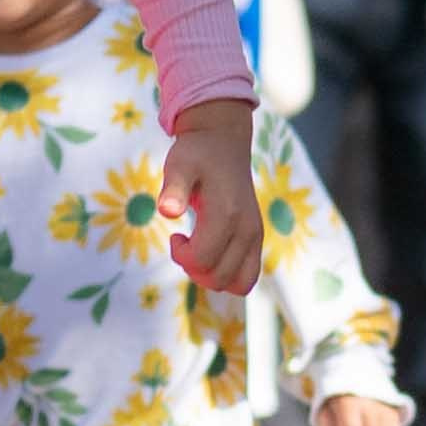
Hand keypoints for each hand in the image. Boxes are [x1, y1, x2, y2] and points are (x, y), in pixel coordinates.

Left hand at [159, 98, 260, 292]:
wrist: (223, 141)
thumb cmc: (196, 154)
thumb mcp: (178, 166)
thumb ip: (173, 188)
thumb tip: (167, 211)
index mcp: (227, 215)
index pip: (202, 261)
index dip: (180, 256)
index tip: (174, 236)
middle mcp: (248, 229)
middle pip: (219, 278)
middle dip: (194, 269)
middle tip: (184, 244)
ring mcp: (256, 235)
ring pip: (238, 284)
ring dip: (211, 277)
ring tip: (198, 251)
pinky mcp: (258, 238)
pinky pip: (248, 277)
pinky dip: (227, 276)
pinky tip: (212, 253)